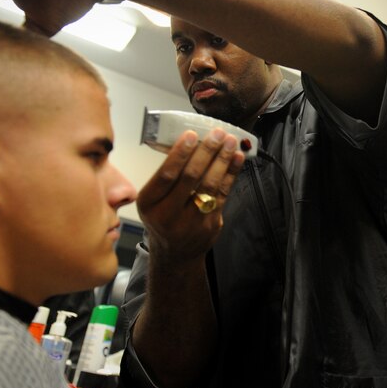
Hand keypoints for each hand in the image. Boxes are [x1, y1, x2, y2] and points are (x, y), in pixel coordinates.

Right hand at [137, 129, 244, 264]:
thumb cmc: (162, 217)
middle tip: (217, 133)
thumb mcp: (152, 200)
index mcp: (149, 204)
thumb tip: (190, 142)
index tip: (192, 134)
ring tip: (231, 141)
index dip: (180, 154)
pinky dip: (231, 174)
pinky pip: (222, 194)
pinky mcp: (210, 224)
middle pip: (190, 178)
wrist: (175, 253)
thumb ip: (167, 177)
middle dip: (206, 152)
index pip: (166, 175)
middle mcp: (168, 214)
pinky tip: (237, 158)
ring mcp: (191, 222)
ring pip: (209, 185)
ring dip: (222, 160)